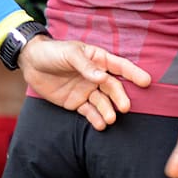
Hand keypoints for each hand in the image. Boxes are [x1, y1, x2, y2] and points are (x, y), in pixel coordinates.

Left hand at [18, 36, 151, 130]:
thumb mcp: (70, 54)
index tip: (146, 81)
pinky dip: (95, 118)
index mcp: (98, 59)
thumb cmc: (53, 52)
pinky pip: (89, 112)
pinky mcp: (76, 102)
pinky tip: (100, 124)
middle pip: (112, 88)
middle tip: (125, 107)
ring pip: (102, 102)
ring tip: (110, 119)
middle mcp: (95, 76)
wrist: (31, 63)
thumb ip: (86, 66)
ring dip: (108, 110)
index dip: (133, 73)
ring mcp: (86, 90)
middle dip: (119, 97)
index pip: (119, 66)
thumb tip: (102, 77)